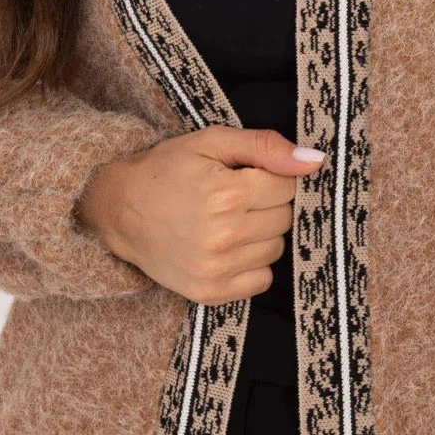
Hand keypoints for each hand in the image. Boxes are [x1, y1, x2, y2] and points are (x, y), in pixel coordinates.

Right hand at [74, 126, 324, 303]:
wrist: (119, 210)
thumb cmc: (167, 170)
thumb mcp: (212, 142)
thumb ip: (266, 146)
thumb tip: (315, 161)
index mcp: (226, 193)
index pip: (288, 187)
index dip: (272, 178)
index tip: (247, 176)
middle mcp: (223, 235)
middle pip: (285, 219)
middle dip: (268, 204)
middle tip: (236, 198)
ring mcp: (217, 268)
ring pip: (276, 249)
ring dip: (261, 234)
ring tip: (229, 221)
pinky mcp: (210, 292)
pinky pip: (262, 280)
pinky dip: (252, 264)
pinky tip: (228, 248)